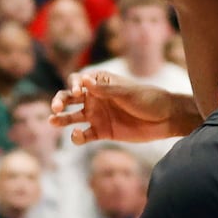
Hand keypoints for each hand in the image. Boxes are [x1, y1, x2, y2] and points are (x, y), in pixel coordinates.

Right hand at [51, 70, 191, 145]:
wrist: (166, 120)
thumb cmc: (148, 99)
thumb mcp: (127, 93)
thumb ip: (105, 90)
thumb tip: (83, 80)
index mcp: (101, 83)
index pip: (78, 81)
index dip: (73, 85)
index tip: (77, 93)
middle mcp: (95, 98)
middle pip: (70, 98)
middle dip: (60, 101)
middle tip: (56, 108)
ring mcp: (97, 115)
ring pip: (73, 116)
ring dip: (61, 118)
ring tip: (52, 121)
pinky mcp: (102, 132)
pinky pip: (84, 135)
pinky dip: (77, 137)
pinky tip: (77, 136)